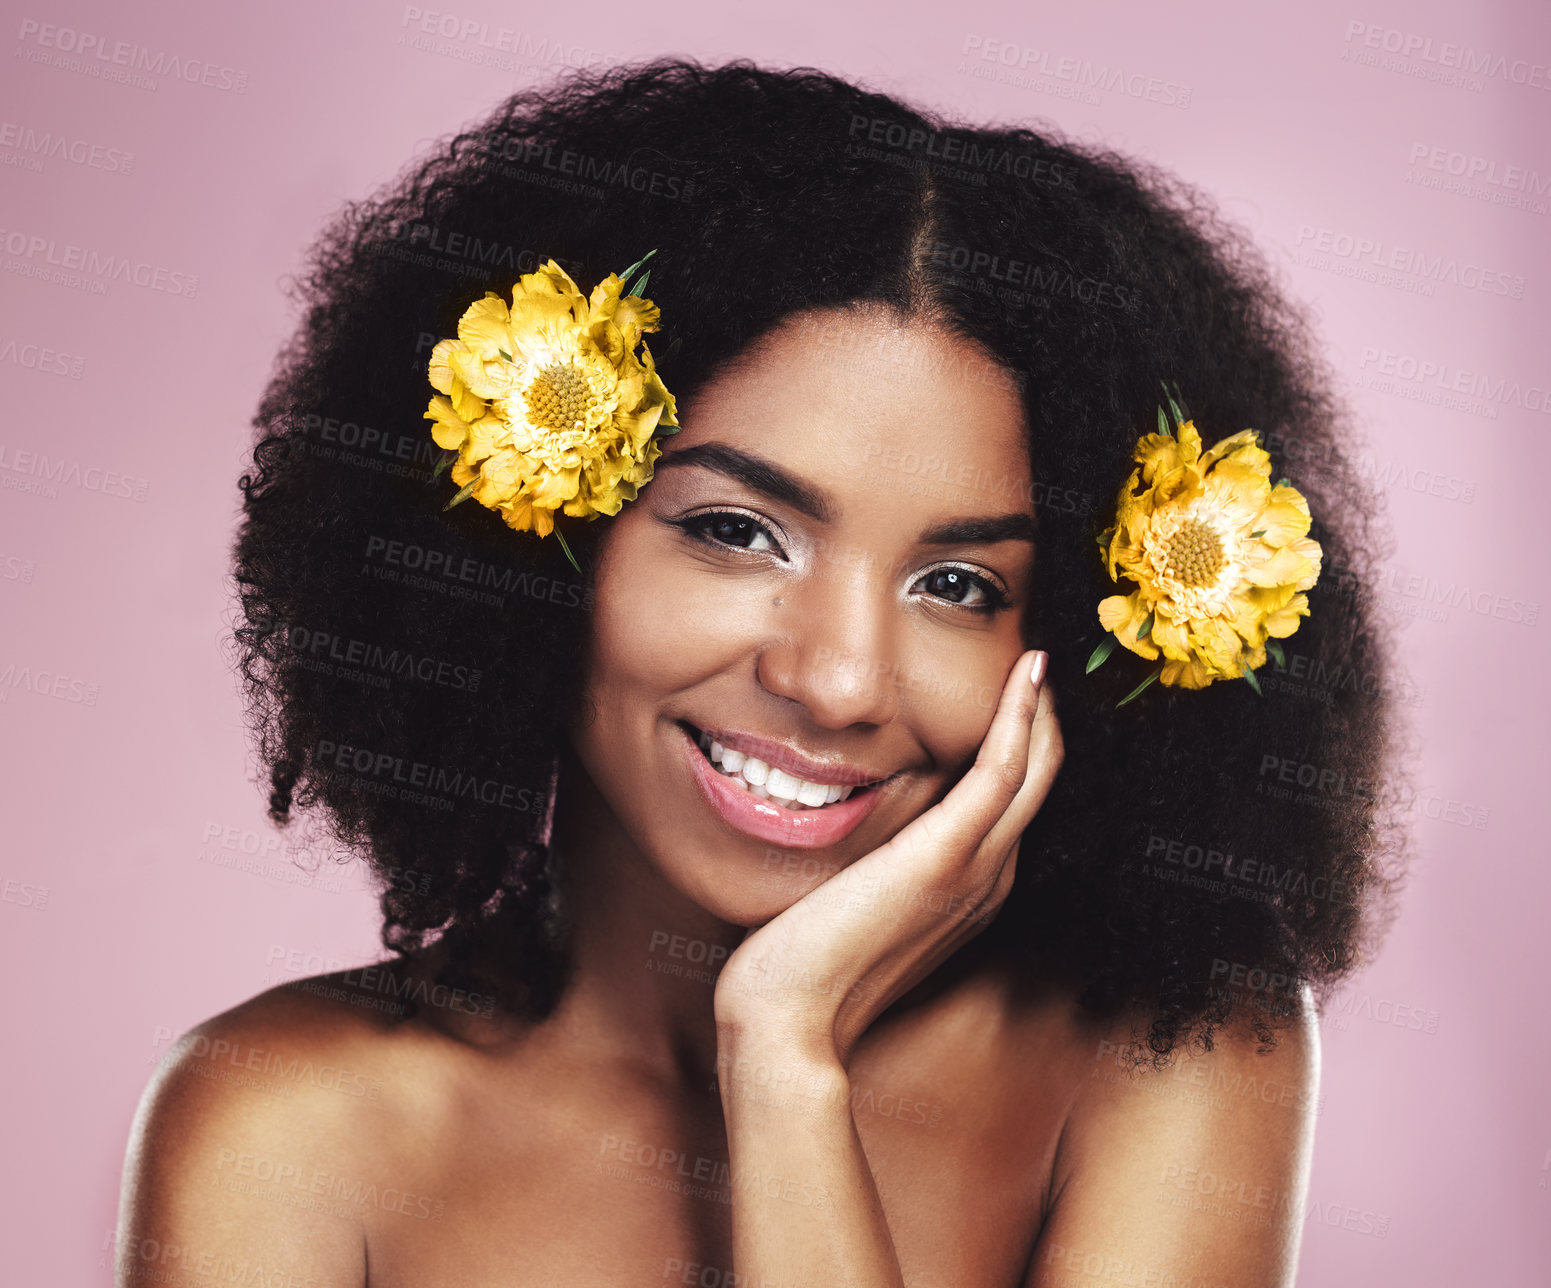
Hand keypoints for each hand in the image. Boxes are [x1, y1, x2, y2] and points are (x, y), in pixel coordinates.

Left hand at [713, 649, 1062, 1069]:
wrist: (790, 1017)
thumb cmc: (803, 967)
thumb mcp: (848, 904)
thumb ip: (867, 868)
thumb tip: (845, 833)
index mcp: (967, 889)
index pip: (1009, 804)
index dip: (1017, 747)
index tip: (1009, 696)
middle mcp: (986, 879)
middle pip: (1037, 783)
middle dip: (1041, 721)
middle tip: (1035, 663)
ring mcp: (973, 868)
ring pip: (1033, 771)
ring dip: (1039, 710)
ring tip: (1038, 660)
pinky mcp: (947, 855)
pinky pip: (1005, 771)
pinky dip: (1022, 719)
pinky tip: (1027, 677)